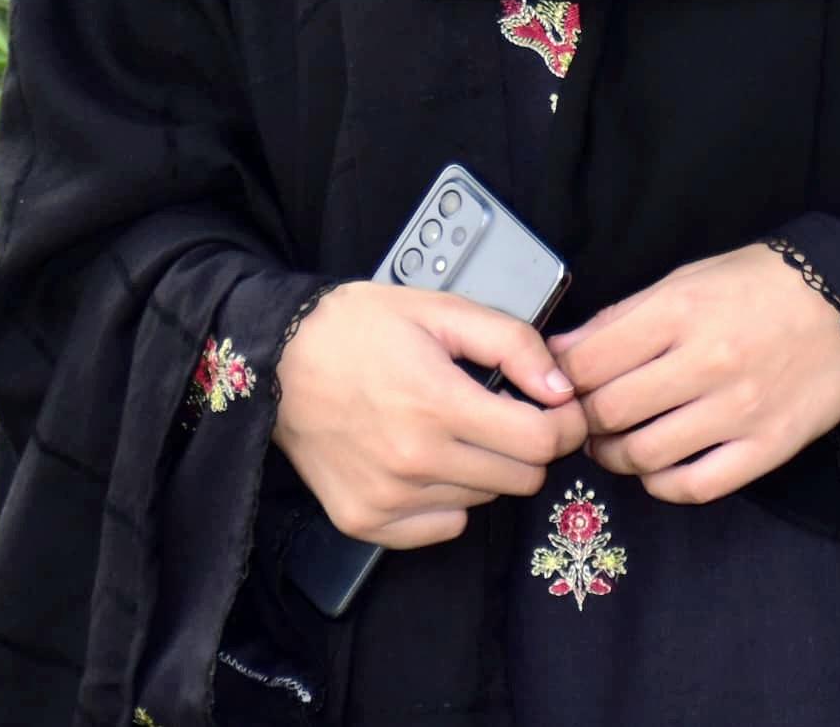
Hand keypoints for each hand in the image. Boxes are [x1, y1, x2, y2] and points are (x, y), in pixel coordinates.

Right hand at [272, 283, 585, 550]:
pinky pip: (442, 527)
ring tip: (447, 428)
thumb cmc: (357, 327)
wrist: (275, 357)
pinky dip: (446, 500)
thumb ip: (512, 344)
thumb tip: (562, 390)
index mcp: (438, 403)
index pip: (541, 442)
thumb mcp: (440, 310)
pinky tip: (422, 460)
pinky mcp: (364, 521)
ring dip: (482, 468)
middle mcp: (415, 461)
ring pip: (483, 501)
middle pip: (520, 479)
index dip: (564, 423)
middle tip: (501, 413)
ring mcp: (388, 498)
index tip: (558, 408)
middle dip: (525, 444)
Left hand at [554, 245, 839, 506]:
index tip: (557, 384)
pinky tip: (656, 468)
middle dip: (581, 420)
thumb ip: (623, 317)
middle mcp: (705, 362)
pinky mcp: (767, 447)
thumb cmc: (760, 284)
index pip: (586, 362)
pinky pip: (696, 485)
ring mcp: (738, 411)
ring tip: (613, 444)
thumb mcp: (686, 279)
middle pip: (608, 411)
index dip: (557, 379)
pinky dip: (662, 484)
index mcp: (678, 310)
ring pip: (644, 455)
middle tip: (582, 417)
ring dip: (614, 455)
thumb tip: (561, 352)